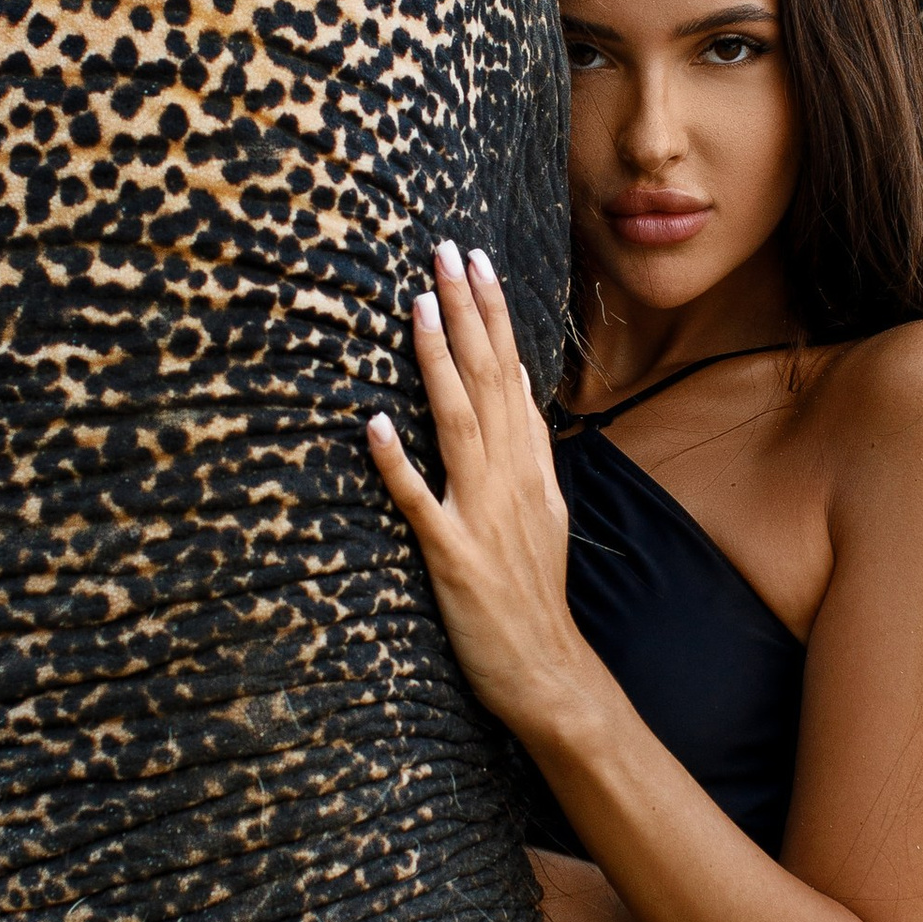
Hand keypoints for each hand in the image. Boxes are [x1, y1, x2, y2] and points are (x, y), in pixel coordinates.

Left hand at [366, 243, 588, 739]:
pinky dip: (398, 465)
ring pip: (457, 423)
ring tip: (419, 305)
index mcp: (528, 465)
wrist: (548, 669)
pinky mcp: (452, 557)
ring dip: (438, 362)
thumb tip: (512, 383)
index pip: (510, 372)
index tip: (475, 261)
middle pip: (487, 380)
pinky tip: (375, 426)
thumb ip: (524, 446)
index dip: (493, 315)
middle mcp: (509, 479)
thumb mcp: (542, 506)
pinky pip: (419, 504)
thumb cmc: (534, 590)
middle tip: (446, 251)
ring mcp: (480, 515)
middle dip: (467, 312)